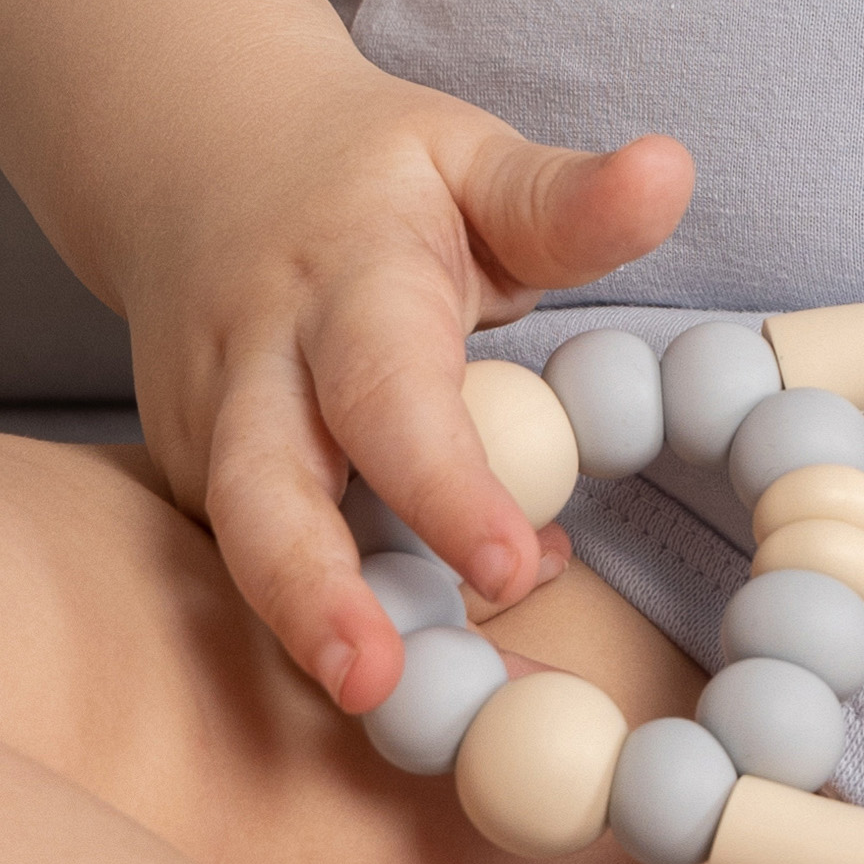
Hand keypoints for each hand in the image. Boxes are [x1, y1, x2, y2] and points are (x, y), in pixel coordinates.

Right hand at [119, 70, 692, 711]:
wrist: (199, 155)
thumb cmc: (372, 173)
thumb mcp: (473, 159)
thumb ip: (567, 197)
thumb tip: (673, 171)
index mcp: (347, 276)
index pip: (387, 386)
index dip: (443, 481)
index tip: (513, 562)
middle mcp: (258, 361)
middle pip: (263, 491)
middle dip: (313, 595)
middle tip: (380, 686)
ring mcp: (207, 426)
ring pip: (242, 545)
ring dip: (310, 635)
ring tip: (398, 709)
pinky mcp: (190, 477)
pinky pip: (254, 558)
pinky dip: (325, 617)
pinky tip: (424, 654)